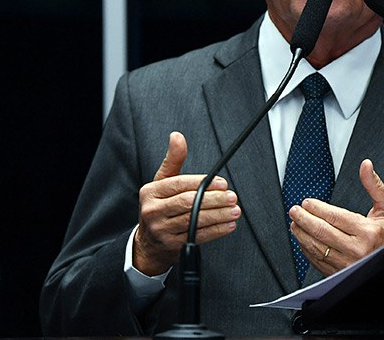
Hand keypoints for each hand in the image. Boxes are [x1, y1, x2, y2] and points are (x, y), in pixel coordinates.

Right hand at [133, 132, 240, 274]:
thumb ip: (174, 160)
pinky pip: (198, 236)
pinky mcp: (172, 246)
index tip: (222, 182)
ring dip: (218, 215)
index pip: (178, 184)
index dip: (202, 183)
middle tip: (232, 196)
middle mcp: (153, 211)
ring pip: (194, 220)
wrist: (148, 243)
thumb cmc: (160, 206)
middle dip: (213, 200)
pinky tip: (229, 224)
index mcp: (150, 192)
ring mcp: (161, 230)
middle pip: (187, 203)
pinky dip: (216, 230)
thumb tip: (177, 136)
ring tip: (235, 210)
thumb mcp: (162, 182)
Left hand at [289, 159, 383, 275]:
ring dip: (302, 235)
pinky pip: (319, 262)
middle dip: (305, 220)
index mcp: (368, 231)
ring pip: (318, 248)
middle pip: (323, 232)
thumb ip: (374, 185)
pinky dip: (307, 250)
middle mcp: (357, 249)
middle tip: (295, 211)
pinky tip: (303, 240)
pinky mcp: (342, 274)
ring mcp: (348, 264)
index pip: (335, 217)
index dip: (317, 208)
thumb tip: (365, 166)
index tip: (307, 203)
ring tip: (295, 224)